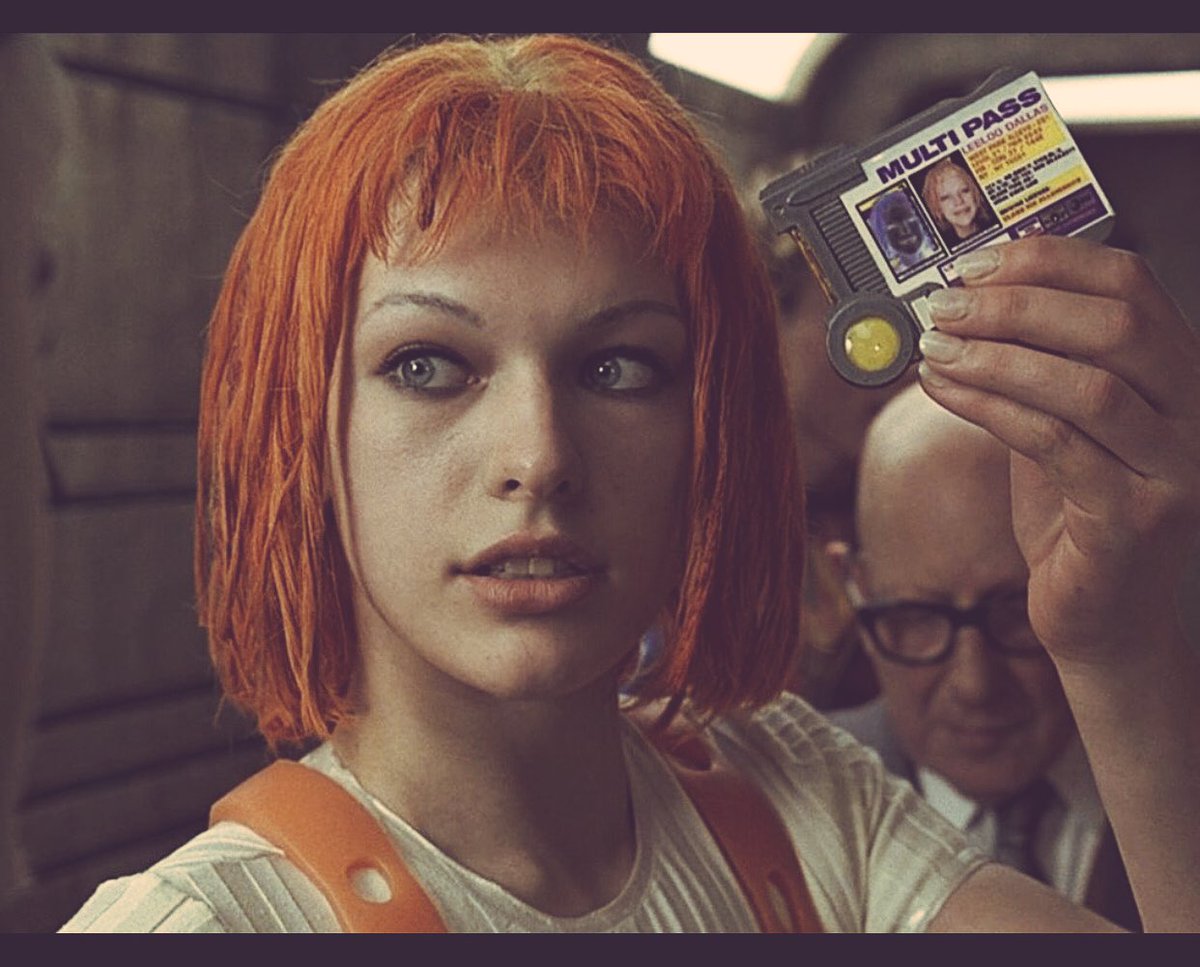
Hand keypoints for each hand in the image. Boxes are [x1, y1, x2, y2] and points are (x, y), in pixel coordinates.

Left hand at [916, 235, 1199, 665]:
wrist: (1103, 620)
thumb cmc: (1075, 517)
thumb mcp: (1058, 425)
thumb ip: (1033, 368)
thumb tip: (963, 306)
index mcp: (1179, 374)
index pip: (1130, 284)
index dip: (1049, 260)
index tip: (974, 261)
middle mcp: (1194, 413)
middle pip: (1113, 325)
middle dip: (1015, 305)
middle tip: (944, 305)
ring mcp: (1175, 468)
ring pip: (1086, 385)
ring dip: (995, 357)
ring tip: (933, 348)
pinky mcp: (1135, 519)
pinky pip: (1056, 445)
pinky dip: (990, 409)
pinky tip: (943, 390)